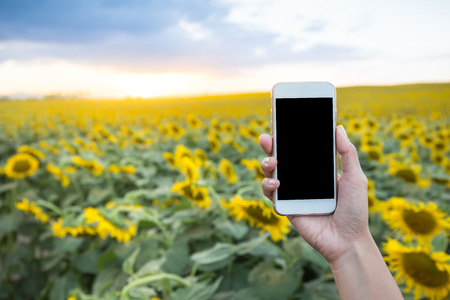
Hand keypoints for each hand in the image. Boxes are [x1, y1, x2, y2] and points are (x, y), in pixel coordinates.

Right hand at [260, 125, 368, 262]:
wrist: (348, 241)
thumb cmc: (355, 210)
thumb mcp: (356, 178)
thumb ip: (347, 153)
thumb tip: (338, 127)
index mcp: (317, 170)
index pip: (299, 149)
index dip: (288, 136)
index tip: (279, 122)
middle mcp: (302, 180)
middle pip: (281, 158)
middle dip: (270, 147)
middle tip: (266, 138)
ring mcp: (293, 193)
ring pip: (271, 174)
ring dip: (266, 165)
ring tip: (273, 162)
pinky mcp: (286, 208)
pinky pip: (271, 195)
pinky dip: (269, 187)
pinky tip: (276, 184)